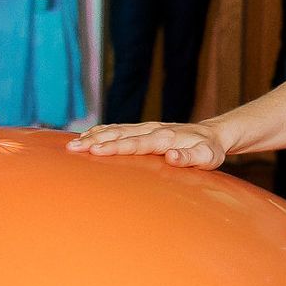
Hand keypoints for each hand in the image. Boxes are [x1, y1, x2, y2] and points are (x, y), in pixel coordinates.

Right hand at [69, 120, 227, 167]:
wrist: (212, 134)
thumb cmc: (209, 151)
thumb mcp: (207, 158)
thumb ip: (189, 158)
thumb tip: (171, 155)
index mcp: (165, 138)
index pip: (136, 143)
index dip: (115, 147)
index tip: (95, 151)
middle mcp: (153, 130)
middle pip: (119, 135)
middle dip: (95, 141)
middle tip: (73, 150)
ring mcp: (146, 128)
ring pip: (116, 130)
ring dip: (94, 136)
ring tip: (72, 145)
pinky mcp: (143, 129)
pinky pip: (119, 128)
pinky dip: (101, 131)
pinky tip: (87, 136)